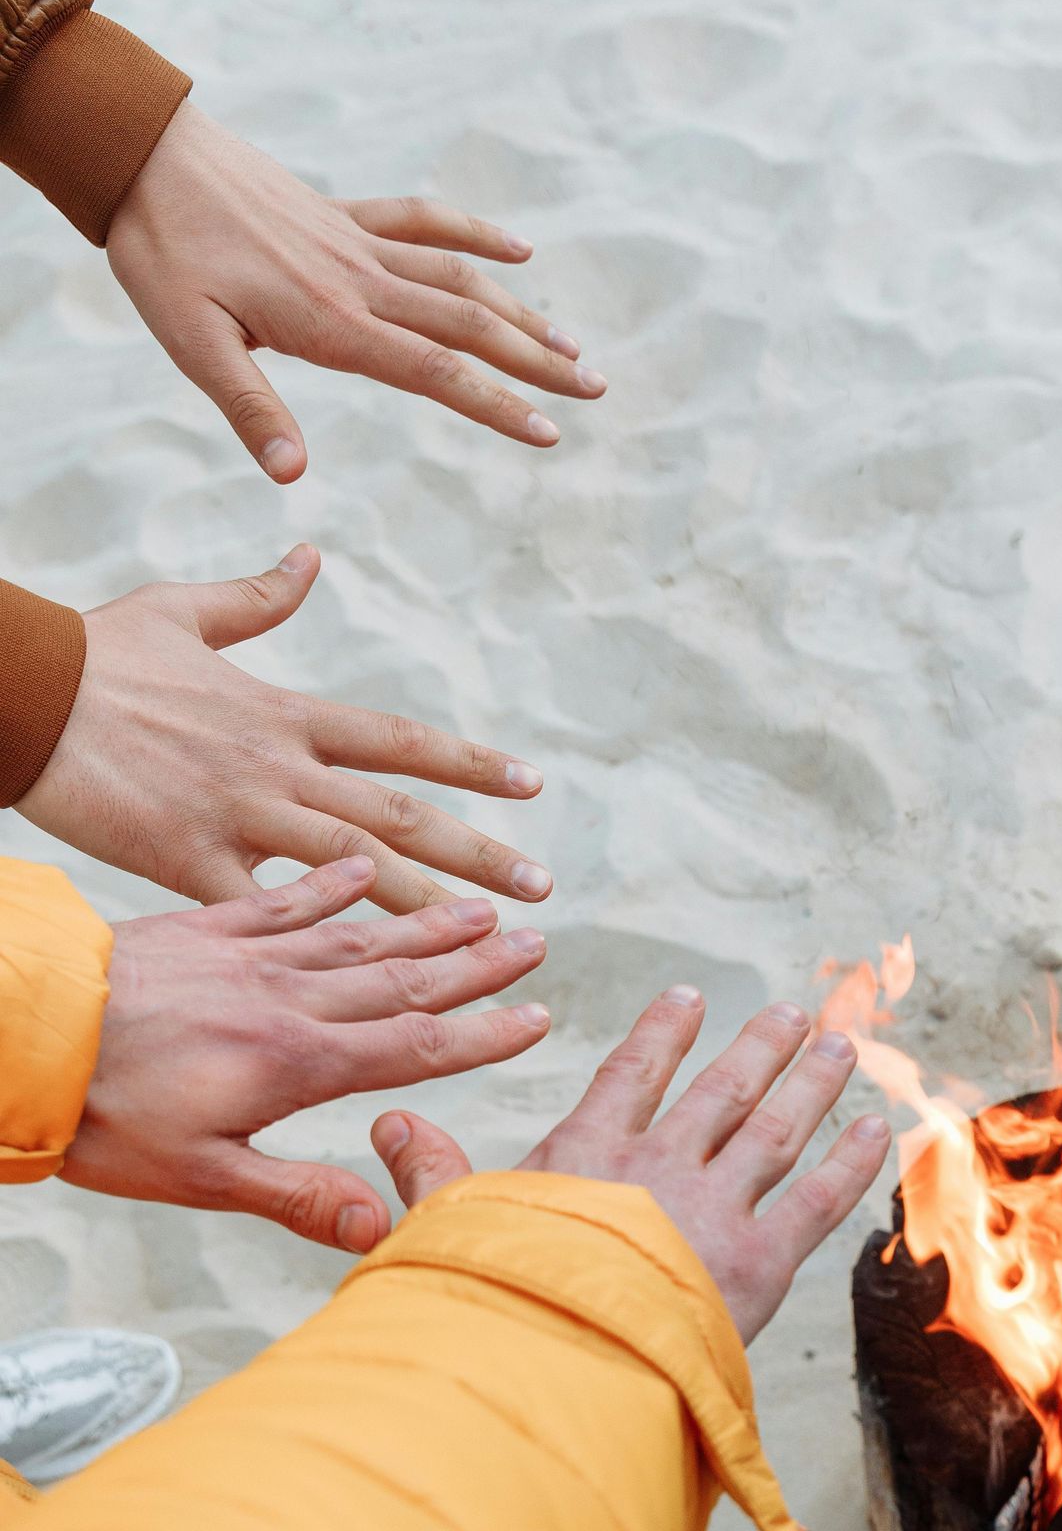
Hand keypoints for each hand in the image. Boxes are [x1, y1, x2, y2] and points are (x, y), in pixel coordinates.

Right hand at [21, 546, 548, 913]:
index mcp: (286, 712)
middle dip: (477, 854)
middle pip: (400, 814)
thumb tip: (309, 555)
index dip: (472, 764)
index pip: (402, 741)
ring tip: (489, 940)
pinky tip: (372, 974)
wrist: (24, 690)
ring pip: (357, 868)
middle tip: (541, 891)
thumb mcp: (184, 610)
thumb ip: (257, 598)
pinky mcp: (189, 860)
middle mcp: (280, 765)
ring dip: (429, 906)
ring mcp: (240, 814)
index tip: (530, 785)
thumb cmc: (96, 650)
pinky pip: (267, 910)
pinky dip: (319, 940)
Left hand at [63, 858, 549, 1249]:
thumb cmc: (105, 1118)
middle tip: (535, 943)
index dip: (482, 1035)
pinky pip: (284, 901)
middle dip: (475, 966)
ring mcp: (247, 956)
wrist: (25, 1035)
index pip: (414, 1048)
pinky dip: (330, 884)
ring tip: (477, 906)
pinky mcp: (203, 928)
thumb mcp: (201, 1177)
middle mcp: (286, 999)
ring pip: (356, 934)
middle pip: (402, 979)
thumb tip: (383, 1226)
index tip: (538, 1018)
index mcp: (296, 1062)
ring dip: (423, 921)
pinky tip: (363, 868)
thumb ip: (298, 1196)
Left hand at [104, 104, 604, 479]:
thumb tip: (293, 475)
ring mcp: (358, 244)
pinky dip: (477, 234)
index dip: (497, 404)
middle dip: (538, 361)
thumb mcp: (191, 343)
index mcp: (332, 322)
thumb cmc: (161, 255)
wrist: (140, 154)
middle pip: (470, 325)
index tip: (549, 432)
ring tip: (574, 344)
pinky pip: (426, 221)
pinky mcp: (344, 216)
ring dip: (523, 312)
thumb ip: (249, 406)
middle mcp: (360, 281)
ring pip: (461, 277)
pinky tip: (520, 253)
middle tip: (597, 388)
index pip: (435, 372)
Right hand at [373, 990, 891, 1342]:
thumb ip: (430, 1170)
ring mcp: (712, 1209)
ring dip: (811, 1086)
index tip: (687, 999)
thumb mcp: (449, 1226)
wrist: (550, 1361)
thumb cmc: (490, 1301)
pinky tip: (879, 1130)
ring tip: (841, 1050)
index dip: (662, 1035)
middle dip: (759, 1050)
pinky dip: (852, 1164)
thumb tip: (388, 1118)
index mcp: (585, 1154)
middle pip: (720, 1094)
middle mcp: (657, 1167)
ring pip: (775, 1131)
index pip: (629, 1075)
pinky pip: (817, 1200)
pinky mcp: (758, 1261)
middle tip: (793, 1017)